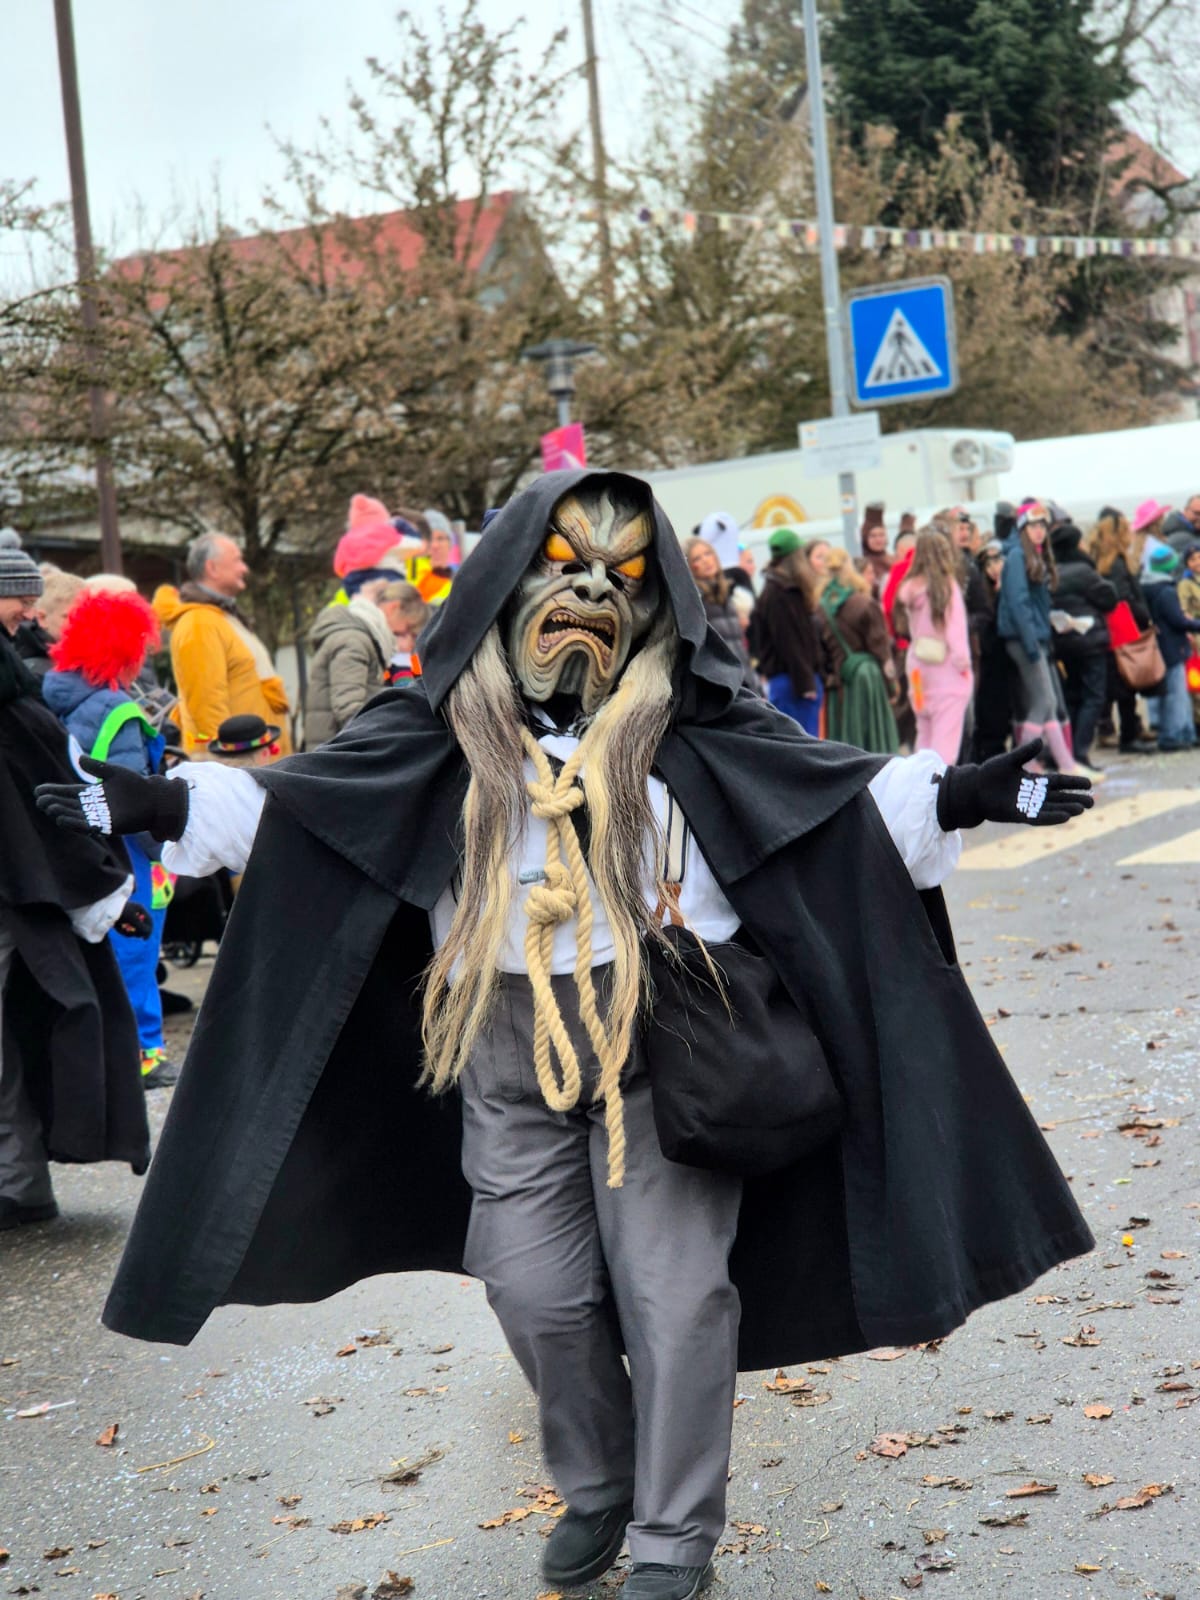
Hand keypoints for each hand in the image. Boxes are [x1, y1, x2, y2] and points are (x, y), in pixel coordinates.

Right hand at [36, 757, 189, 841]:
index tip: (39, 790)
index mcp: (94, 794)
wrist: (155, 798)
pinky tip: (62, 819)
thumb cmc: (136, 784)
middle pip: (69, 805)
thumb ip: (97, 767)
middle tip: (40, 799)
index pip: (70, 793)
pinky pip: (88, 826)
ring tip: (49, 807)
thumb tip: (79, 758)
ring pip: (76, 816)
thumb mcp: (114, 772)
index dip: (55, 791)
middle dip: (55, 802)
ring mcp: (100, 817)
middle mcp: (94, 807)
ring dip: (62, 812)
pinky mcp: (108, 827)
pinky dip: (75, 823)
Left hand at [114, 900, 152, 939]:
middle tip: (133, 936)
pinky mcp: (121, 920)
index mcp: (140, 909)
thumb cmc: (120, 911)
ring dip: (127, 932)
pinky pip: (124, 929)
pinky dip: (121, 930)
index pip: (149, 921)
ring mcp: (128, 916)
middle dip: (136, 932)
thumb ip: (141, 926)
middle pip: (141, 926)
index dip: (148, 930)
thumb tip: (148, 932)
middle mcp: (135, 912)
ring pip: (132, 929)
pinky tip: (116, 927)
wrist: (105, 907)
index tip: (144, 939)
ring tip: (121, 929)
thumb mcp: (132, 919)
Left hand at [936, 740, 1093, 830]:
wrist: (972, 788)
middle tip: (1092, 802)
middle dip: (1075, 799)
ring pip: (1051, 808)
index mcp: (1033, 781)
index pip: (1058, 782)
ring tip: (1082, 810)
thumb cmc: (989, 773)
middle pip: (1059, 797)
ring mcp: (1026, 806)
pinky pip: (1038, 817)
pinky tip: (1065, 817)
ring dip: (1066, 808)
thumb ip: (1025, 753)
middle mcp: (1033, 795)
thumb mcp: (1009, 760)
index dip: (1073, 783)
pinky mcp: (1018, 815)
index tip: (1089, 783)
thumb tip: (1040, 741)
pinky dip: (1051, 817)